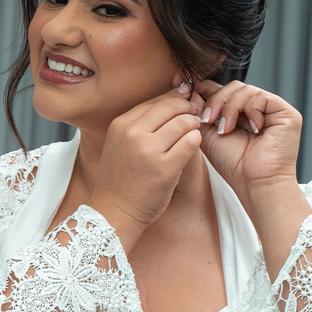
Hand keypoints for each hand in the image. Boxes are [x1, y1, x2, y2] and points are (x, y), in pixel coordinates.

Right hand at [89, 86, 201, 247]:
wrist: (115, 210)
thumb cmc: (121, 178)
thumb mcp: (120, 143)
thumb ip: (140, 125)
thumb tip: (171, 104)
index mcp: (120, 124)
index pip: (155, 101)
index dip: (174, 100)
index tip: (184, 104)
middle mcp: (133, 133)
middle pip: (171, 107)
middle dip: (187, 109)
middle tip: (194, 116)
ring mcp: (149, 150)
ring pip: (184, 122)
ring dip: (193, 125)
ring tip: (193, 131)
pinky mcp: (165, 167)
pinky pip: (191, 142)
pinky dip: (196, 140)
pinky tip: (192, 144)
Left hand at [189, 79, 302, 199]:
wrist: (254, 182)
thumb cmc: (233, 164)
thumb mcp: (208, 133)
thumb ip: (201, 111)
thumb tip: (190, 89)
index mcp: (239, 113)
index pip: (223, 89)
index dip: (204, 86)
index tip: (185, 87)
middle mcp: (257, 109)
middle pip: (233, 86)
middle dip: (216, 100)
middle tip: (208, 119)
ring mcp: (272, 110)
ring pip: (245, 89)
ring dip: (230, 108)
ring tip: (226, 129)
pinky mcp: (286, 113)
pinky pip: (261, 96)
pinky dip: (250, 110)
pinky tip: (251, 129)